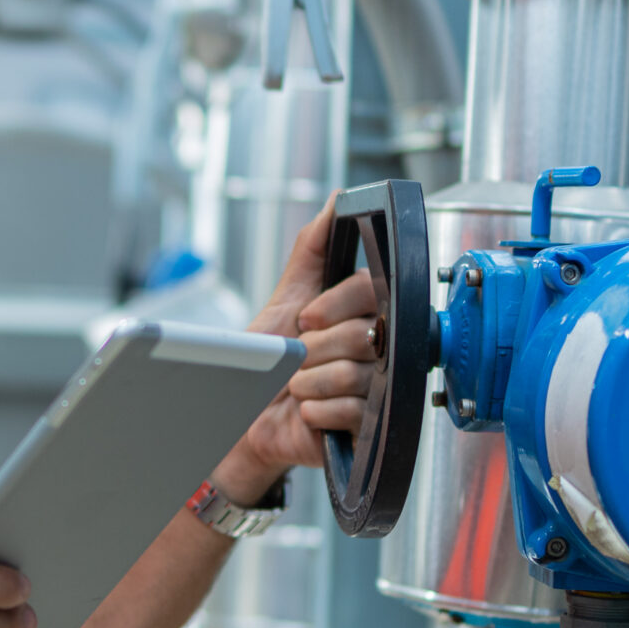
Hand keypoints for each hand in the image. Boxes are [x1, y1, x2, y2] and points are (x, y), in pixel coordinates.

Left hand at [214, 198, 382, 498]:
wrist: (249, 415)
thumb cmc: (270, 359)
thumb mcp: (287, 296)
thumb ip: (313, 248)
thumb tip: (336, 201)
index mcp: (366, 313)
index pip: (368, 291)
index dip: (332, 304)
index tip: (304, 318)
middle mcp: (379, 349)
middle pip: (362, 335)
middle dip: (313, 349)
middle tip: (298, 358)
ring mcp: (378, 388)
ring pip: (353, 374)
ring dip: (309, 382)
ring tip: (298, 386)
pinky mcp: (368, 427)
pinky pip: (351, 411)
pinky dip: (317, 411)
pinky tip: (308, 411)